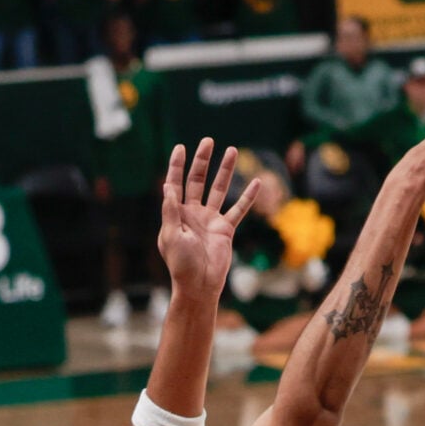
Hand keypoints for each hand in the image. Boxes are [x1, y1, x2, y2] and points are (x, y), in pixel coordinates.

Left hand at [158, 138, 259, 301]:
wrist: (200, 284)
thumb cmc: (181, 264)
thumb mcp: (170, 235)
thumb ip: (171, 210)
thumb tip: (168, 185)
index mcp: (176, 213)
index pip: (176, 183)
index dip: (177, 165)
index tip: (181, 147)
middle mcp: (193, 212)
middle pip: (198, 180)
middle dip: (202, 160)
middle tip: (208, 141)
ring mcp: (211, 219)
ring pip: (220, 189)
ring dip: (225, 170)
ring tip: (232, 150)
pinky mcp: (226, 229)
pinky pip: (239, 209)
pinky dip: (248, 196)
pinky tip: (256, 181)